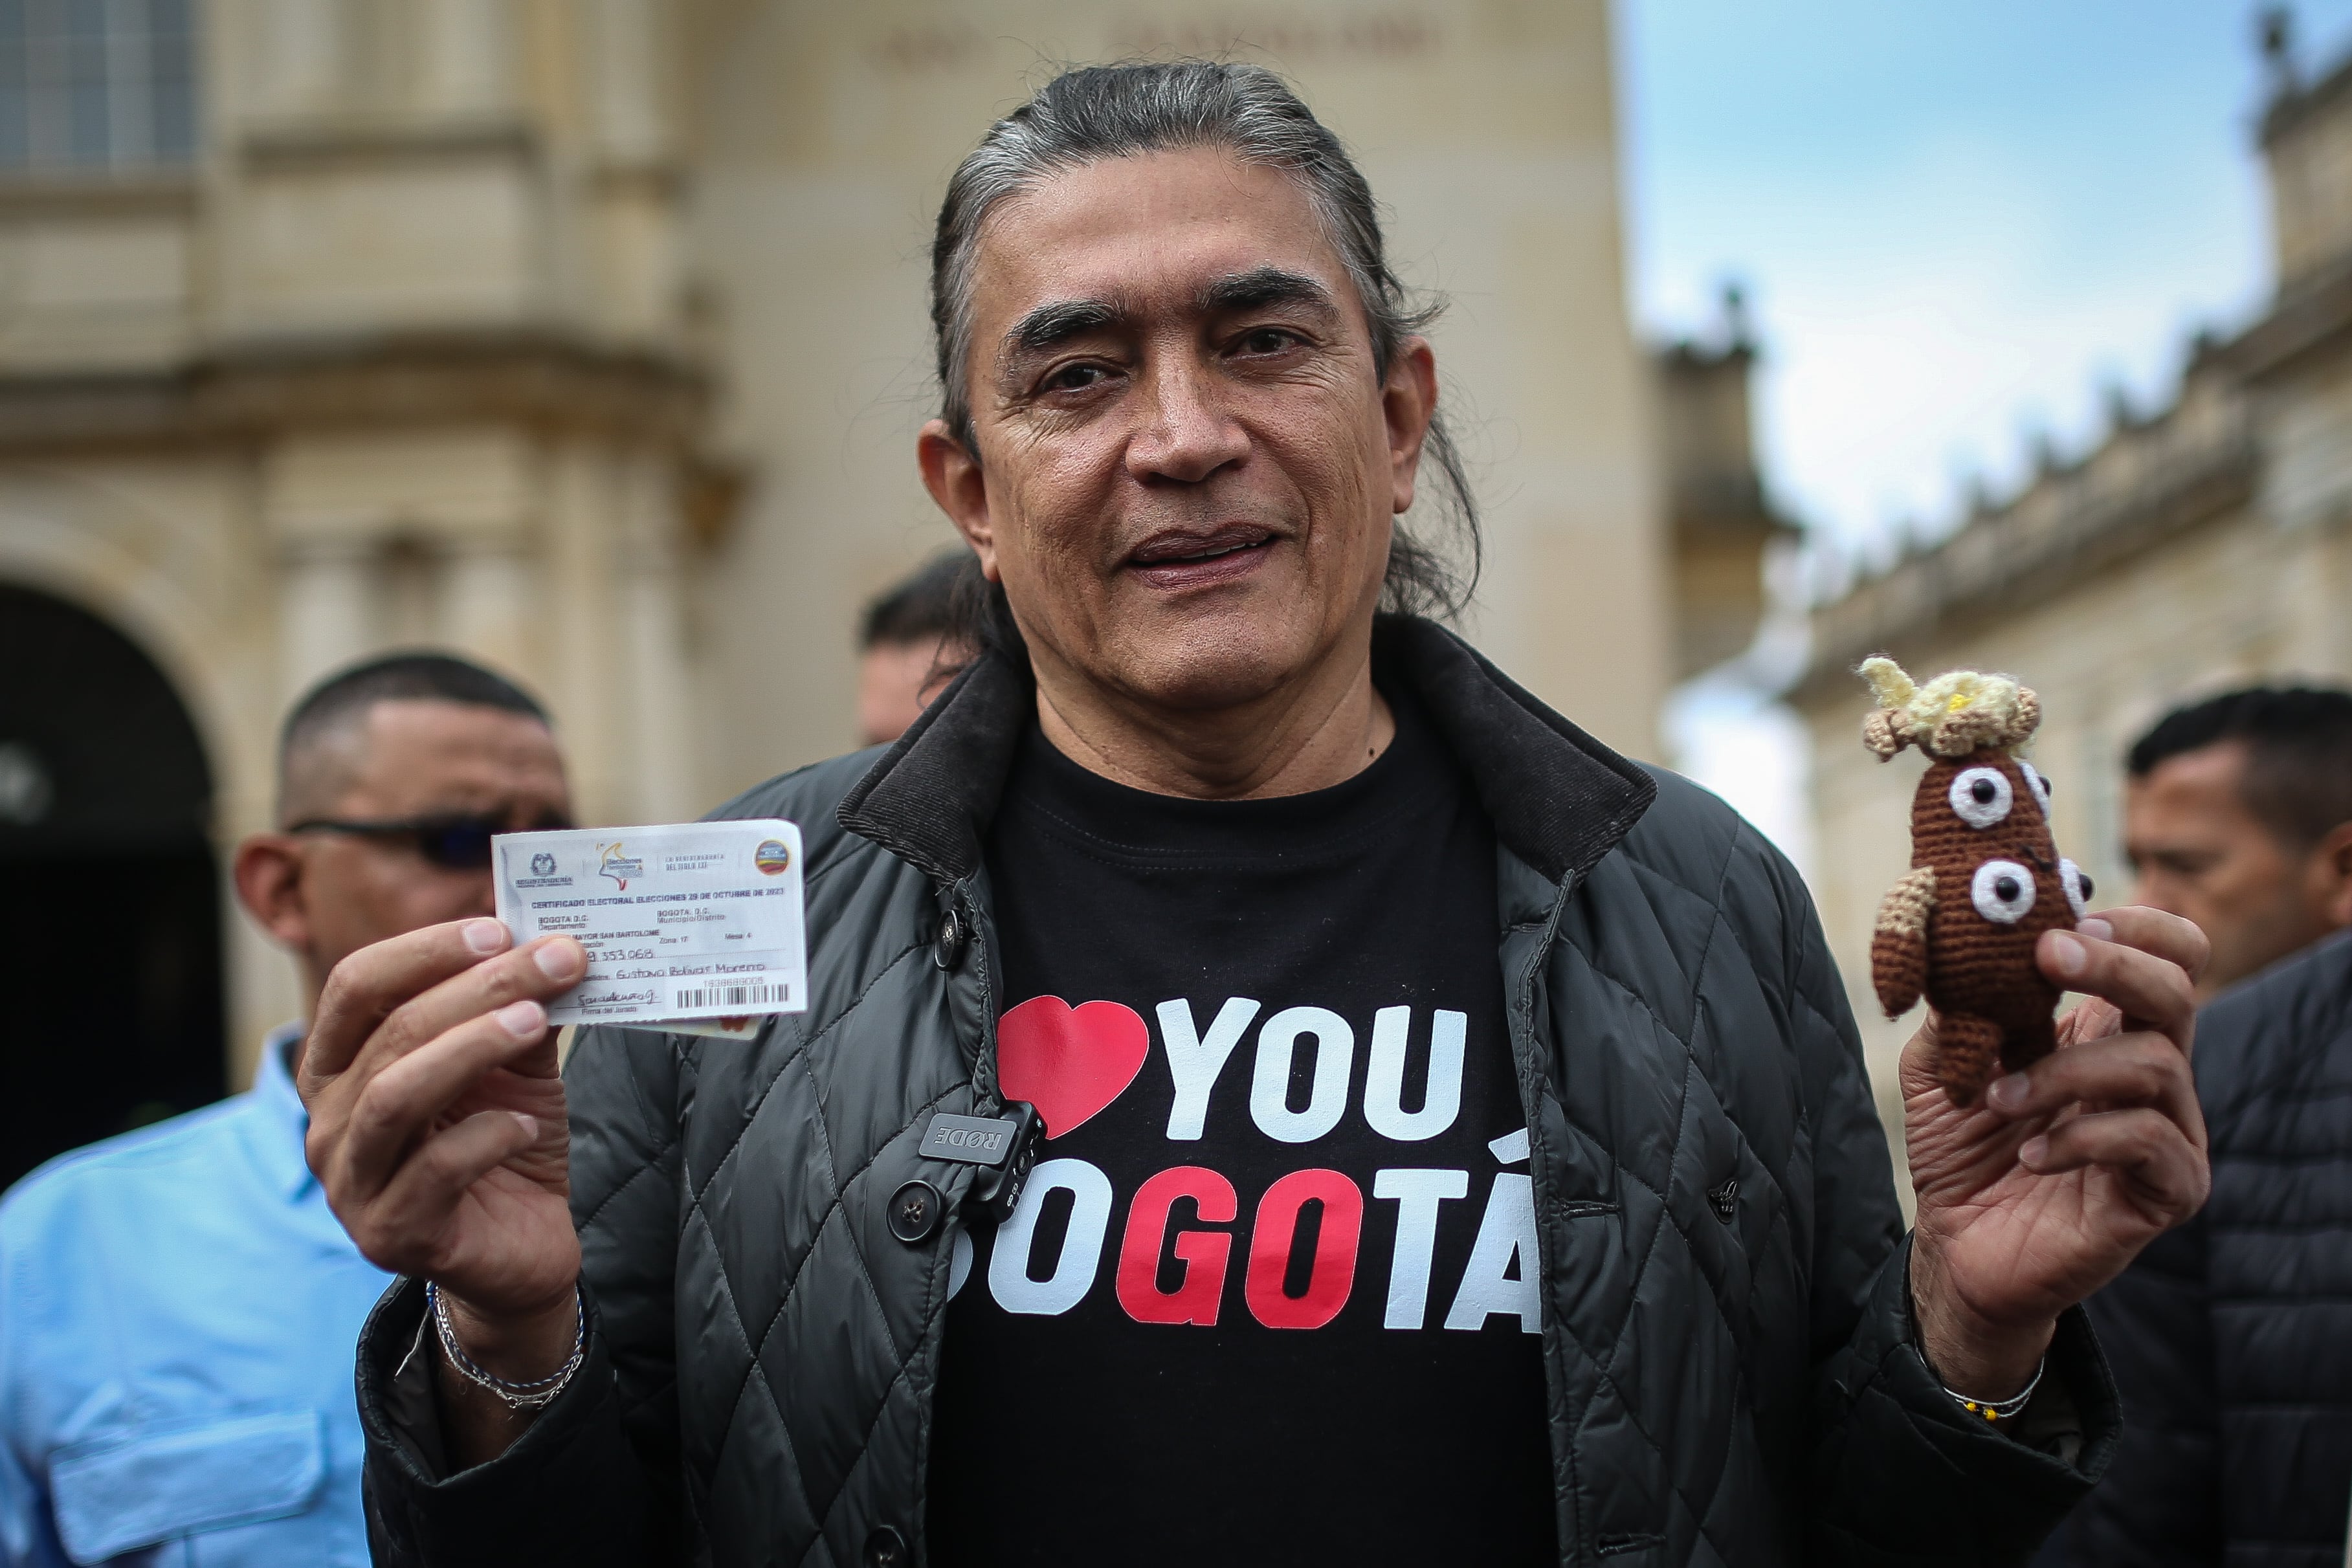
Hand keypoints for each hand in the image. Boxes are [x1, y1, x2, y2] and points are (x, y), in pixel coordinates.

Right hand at [298, 918, 587, 1386]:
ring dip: (470, 1048)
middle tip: (552, 962)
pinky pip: (434, 1171)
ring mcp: (352, 1184)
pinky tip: (529, 1124)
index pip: (355, 986)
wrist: (522, 1248)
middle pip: (389, 1034)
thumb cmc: (504, 1141)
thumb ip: (517, 1006)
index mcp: (343, 1068)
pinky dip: (488, 1135)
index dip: (424, 950)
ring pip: (396, 1097)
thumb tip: (549, 937)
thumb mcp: (514, 1065)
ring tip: (535, 1022)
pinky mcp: (393, 1234)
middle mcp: (329, 1123)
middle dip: (477, 989)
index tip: (499, 930)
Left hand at [1904, 906, 2210, 1398]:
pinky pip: (2148, 1142)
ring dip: (2065, 1071)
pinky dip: (2081, 1138)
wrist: (1959, 1245)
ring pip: (2155, 1065)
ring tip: (2000, 1100)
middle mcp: (2152, 1076)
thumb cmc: (1963, 1145)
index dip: (2138, 927)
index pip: (2169, 958)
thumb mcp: (1945, 1060)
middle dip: (2113, 966)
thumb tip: (1963, 942)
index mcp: (2108, 1032)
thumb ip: (1963, 1003)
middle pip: (2176, 993)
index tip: (2070, 918)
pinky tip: (2032, 1156)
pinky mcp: (2169, 1192)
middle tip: (2048, 956)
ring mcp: (2169, 1133)